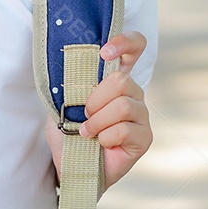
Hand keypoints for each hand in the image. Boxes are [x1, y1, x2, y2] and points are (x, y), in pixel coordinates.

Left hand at [44, 31, 151, 190]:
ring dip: (97, 121)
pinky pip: (126, 130)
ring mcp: (141, 116)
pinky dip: (105, 137)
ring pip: (123, 106)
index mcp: (114, 80)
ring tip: (87, 132)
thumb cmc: (69, 133)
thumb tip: (72, 68)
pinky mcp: (144, 138)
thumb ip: (72, 85)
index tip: (104, 51)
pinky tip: (100, 144)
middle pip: (121, 80)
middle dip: (95, 99)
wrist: (71, 166)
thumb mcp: (63, 103)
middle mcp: (132, 94)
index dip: (125, 42)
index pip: (134, 48)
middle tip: (84, 114)